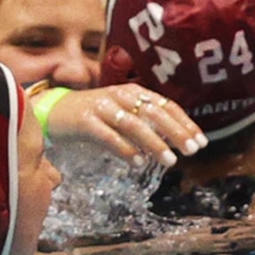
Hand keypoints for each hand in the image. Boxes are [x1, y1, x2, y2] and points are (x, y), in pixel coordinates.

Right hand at [43, 84, 205, 166]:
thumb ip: (147, 125)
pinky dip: (126, 149)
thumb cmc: (95, 116)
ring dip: (155, 143)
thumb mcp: (124, 115)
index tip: (200, 142)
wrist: (54, 111)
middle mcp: (121, 95)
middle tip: (192, 151)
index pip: (166, 106)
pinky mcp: (85, 120)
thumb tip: (176, 143)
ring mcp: (102, 107)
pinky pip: (109, 135)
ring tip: (170, 161)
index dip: (185, 123)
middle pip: (154, 113)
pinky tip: (139, 162)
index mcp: (134, 92)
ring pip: (134, 124)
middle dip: (176, 132)